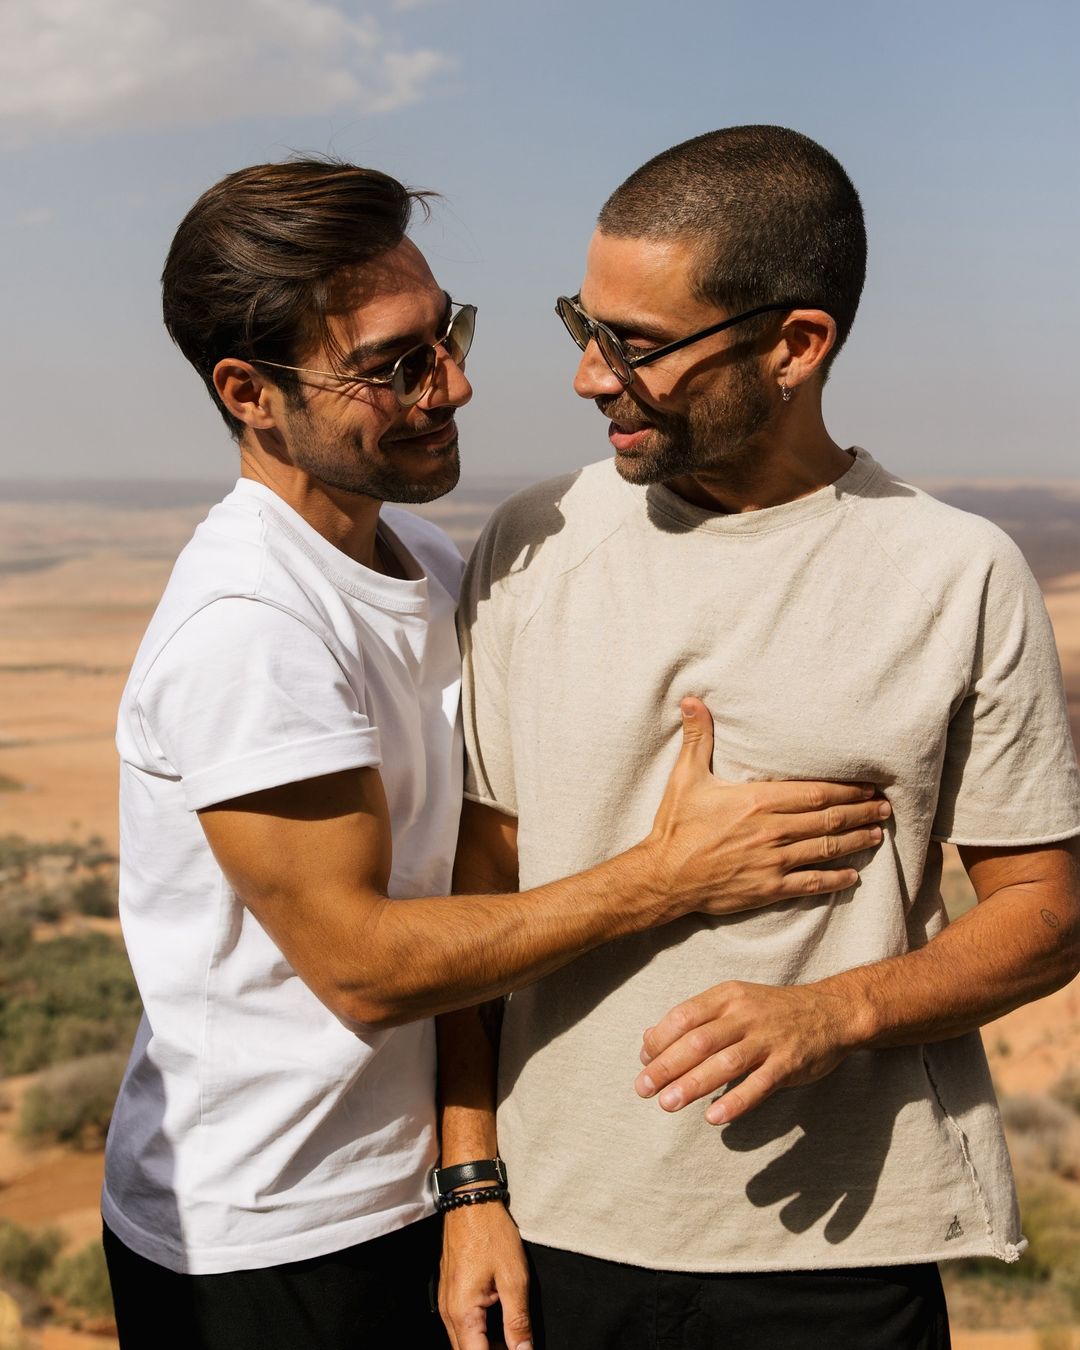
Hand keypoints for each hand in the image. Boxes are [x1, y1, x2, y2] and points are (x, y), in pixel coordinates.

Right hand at [439, 1201, 531, 1349]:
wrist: (470, 1201)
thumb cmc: (491, 1233)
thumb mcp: (513, 1278)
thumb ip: (518, 1321)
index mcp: (463, 1312)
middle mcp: (447, 1312)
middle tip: (516, 1346)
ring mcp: (445, 1302)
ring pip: (461, 1341)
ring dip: (484, 1346)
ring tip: (510, 1340)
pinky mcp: (447, 1292)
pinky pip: (459, 1325)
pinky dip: (476, 1333)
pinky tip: (496, 1326)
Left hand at [634, 978, 860, 1122]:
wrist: (831, 1011)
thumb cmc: (771, 1011)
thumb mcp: (733, 1002)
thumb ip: (694, 1020)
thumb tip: (648, 1040)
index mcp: (727, 997)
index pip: (683, 1016)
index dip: (659, 1040)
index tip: (643, 1062)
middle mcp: (745, 1015)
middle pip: (698, 1041)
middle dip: (666, 1066)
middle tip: (643, 1088)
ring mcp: (768, 1039)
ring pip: (724, 1063)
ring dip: (692, 1085)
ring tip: (668, 1104)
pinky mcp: (788, 1063)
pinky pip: (759, 1084)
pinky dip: (735, 1101)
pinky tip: (714, 1117)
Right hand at [648, 697, 889, 916]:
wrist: (664, 876)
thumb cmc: (676, 826)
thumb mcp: (685, 777)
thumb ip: (698, 738)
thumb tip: (692, 699)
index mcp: (757, 801)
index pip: (814, 793)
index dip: (846, 790)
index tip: (868, 786)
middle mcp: (772, 830)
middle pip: (828, 820)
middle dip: (860, 812)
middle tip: (884, 808)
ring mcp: (773, 861)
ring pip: (825, 849)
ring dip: (855, 841)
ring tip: (876, 834)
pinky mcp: (769, 888)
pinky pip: (811, 883)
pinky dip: (835, 880)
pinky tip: (852, 876)